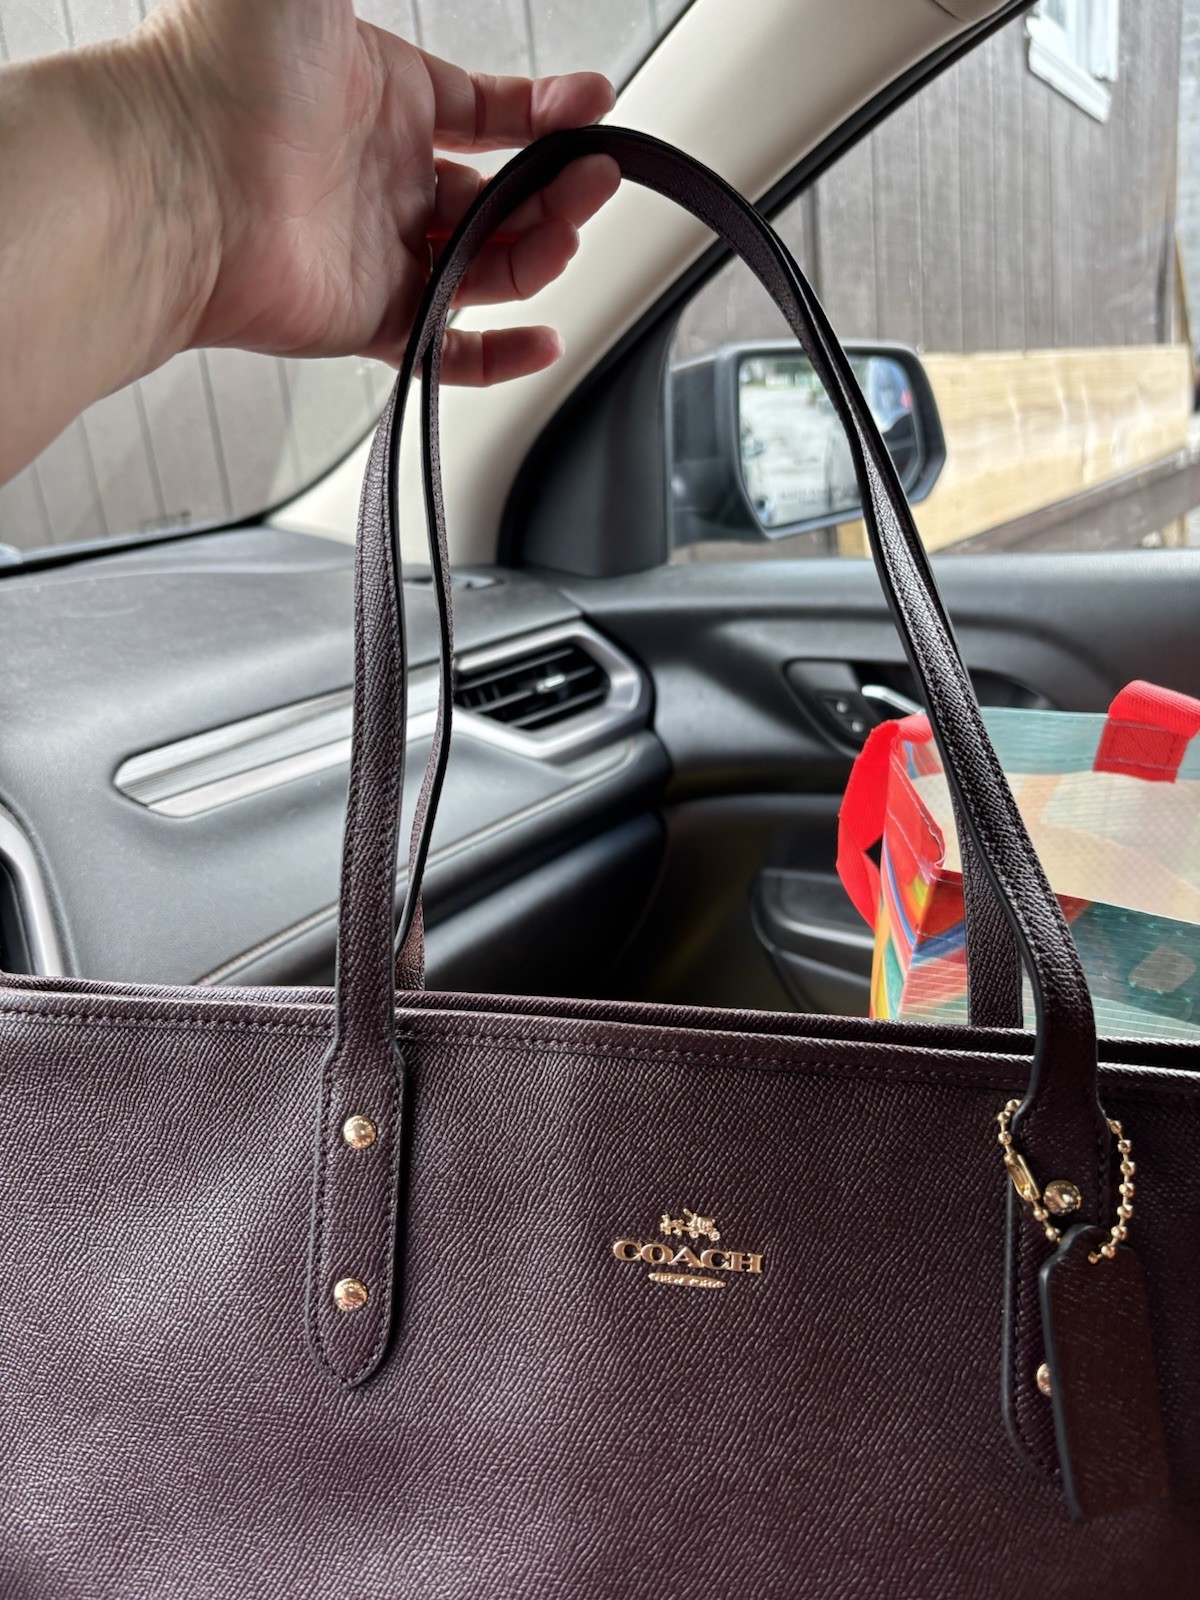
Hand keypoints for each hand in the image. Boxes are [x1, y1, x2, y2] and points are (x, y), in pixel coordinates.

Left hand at [138, 0, 619, 383]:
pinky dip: (501, 356)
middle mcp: (382, 178)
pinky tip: (543, 337)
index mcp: (379, 96)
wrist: (168, 178)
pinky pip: (450, 351)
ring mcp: (378, 253)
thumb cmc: (217, 65)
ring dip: (542, 252)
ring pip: (487, 267)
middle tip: (593, 176)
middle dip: (556, 188)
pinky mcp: (368, 320)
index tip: (591, 105)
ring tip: (569, 229)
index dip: (545, 112)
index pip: (486, 113)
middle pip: (499, 198)